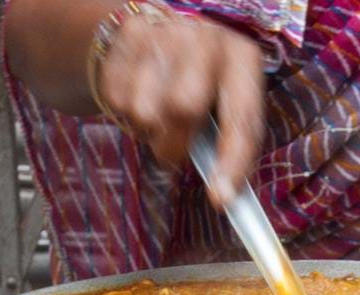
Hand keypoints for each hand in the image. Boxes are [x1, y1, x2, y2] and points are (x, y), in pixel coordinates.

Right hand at [97, 15, 264, 203]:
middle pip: (183, 109)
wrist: (157, 30)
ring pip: (144, 110)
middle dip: (175, 145)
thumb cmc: (201, 80)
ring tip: (157, 117)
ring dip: (148, 130)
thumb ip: (227, 139)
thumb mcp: (224, 101)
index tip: (220, 199)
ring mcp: (164, 33)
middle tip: (172, 154)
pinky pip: (118, 99)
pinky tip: (139, 96)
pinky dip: (126, 111)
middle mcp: (204, 39)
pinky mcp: (128, 36)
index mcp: (240, 57)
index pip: (240, 118)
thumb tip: (225, 194)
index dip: (232, 163)